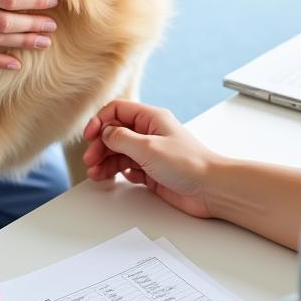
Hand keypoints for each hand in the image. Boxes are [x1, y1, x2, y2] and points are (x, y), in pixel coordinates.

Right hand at [82, 100, 216, 218]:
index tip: (89, 136)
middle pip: (115, 132)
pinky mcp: (152, 171)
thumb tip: (105, 133)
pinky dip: (117, 172)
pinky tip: (114, 177)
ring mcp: (150, 152)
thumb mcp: (148, 147)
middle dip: (100, 145)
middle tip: (91, 160)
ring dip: (105, 160)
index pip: (117, 110)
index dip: (100, 121)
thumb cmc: (187, 163)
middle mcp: (149, 133)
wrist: (211, 189)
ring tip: (96, 173)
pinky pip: (128, 168)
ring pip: (119, 152)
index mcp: (150, 118)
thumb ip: (122, 138)